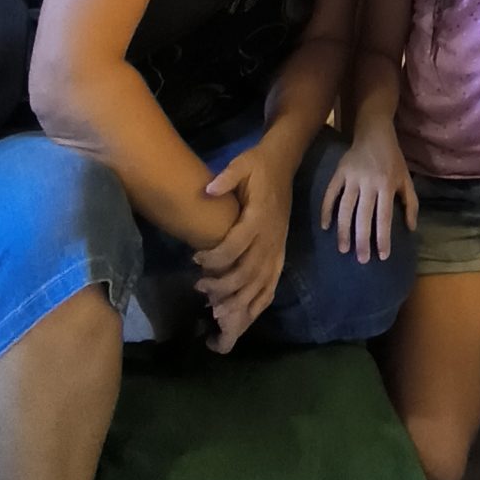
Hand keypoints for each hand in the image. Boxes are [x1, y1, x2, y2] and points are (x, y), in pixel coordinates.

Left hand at [195, 142, 294, 352]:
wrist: (284, 164)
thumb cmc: (258, 165)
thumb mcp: (242, 163)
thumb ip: (226, 178)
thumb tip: (207, 190)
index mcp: (260, 217)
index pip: (237, 245)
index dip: (215, 257)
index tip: (195, 257)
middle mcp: (272, 237)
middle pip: (248, 272)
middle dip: (222, 286)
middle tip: (198, 287)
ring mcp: (278, 248)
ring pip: (260, 285)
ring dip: (239, 301)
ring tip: (215, 311)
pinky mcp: (281, 254)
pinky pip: (272, 285)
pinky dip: (259, 304)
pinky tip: (243, 317)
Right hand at [320, 127, 418, 262]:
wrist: (374, 131)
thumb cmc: (393, 158)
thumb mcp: (406, 179)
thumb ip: (411, 203)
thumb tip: (410, 228)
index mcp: (387, 185)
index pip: (384, 217)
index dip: (383, 238)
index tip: (382, 256)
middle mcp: (369, 182)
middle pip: (363, 216)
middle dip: (362, 240)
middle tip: (361, 260)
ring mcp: (352, 177)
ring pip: (345, 208)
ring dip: (343, 230)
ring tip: (343, 249)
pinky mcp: (339, 172)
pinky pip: (330, 194)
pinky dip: (326, 210)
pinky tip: (326, 227)